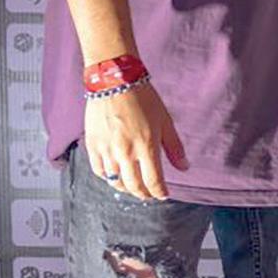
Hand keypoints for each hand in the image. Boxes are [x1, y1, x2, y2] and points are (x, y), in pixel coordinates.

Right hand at [83, 82, 187, 200]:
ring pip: (115, 181)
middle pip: (134, 185)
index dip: (159, 192)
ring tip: (134, 188)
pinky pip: (98, 170)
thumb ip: (174, 147)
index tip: (164, 195)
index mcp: (146, 147)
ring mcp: (107, 150)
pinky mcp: (92, 145)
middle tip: (149, 195)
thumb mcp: (165, 121)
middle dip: (144, 194)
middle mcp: (125, 153)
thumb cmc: (143, 99)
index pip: (153, 181)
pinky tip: (115, 176)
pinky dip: (107, 178)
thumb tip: (184, 167)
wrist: (115, 82)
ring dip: (126, 188)